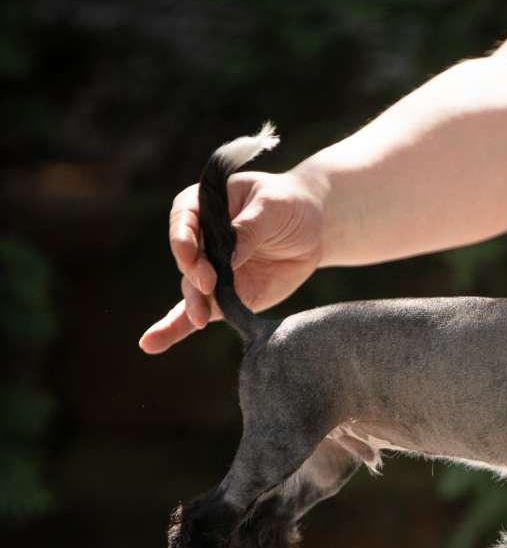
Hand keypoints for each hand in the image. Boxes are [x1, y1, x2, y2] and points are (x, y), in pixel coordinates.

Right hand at [139, 170, 324, 353]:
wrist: (311, 229)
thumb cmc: (288, 205)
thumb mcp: (272, 206)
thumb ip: (249, 229)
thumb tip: (229, 259)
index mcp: (204, 206)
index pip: (184, 219)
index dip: (184, 238)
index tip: (190, 255)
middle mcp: (201, 240)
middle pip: (188, 259)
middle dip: (195, 274)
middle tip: (210, 285)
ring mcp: (212, 270)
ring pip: (192, 289)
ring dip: (192, 305)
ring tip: (199, 318)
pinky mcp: (226, 296)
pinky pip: (202, 311)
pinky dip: (177, 327)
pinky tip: (153, 343)